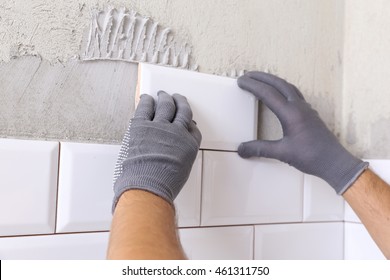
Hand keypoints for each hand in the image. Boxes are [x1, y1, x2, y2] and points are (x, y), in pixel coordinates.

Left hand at [112, 91, 201, 210]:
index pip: (193, 127)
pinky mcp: (142, 125)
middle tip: (177, 98)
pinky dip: (146, 101)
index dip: (189, 120)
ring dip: (165, 98)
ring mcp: (160, 127)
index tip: (186, 118)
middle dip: (180, 102)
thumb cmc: (164, 183)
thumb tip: (174, 153)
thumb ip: (180, 156)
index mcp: (189, 144)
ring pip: (166, 105)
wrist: (148, 185)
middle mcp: (177, 132)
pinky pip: (145, 108)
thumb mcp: (182, 170)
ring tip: (163, 94)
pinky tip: (147, 98)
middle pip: (182, 111)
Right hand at [237, 71, 367, 193]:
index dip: (253, 86)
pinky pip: (294, 93)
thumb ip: (260, 149)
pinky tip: (279, 94)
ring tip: (261, 80)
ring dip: (273, 81)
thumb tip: (241, 149)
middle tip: (248, 75)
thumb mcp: (282, 153)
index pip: (268, 94)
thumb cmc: (311, 157)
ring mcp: (306, 109)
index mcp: (291, 113)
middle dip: (262, 77)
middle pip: (279, 84)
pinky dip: (282, 88)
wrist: (334, 162)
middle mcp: (299, 107)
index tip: (241, 81)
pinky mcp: (309, 113)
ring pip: (288, 87)